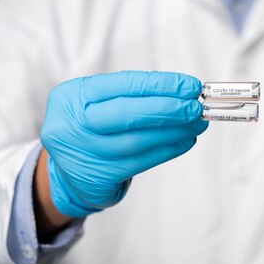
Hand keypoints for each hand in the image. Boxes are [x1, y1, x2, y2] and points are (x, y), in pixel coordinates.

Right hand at [40, 70, 208, 216]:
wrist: (67, 170)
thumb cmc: (91, 126)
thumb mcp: (97, 101)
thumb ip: (133, 95)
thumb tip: (184, 93)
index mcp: (72, 96)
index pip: (123, 85)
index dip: (160, 85)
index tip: (189, 86)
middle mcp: (71, 124)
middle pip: (127, 114)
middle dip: (168, 109)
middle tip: (196, 107)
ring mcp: (83, 153)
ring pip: (137, 141)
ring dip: (173, 131)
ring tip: (196, 124)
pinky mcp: (97, 178)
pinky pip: (140, 162)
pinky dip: (167, 150)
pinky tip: (184, 141)